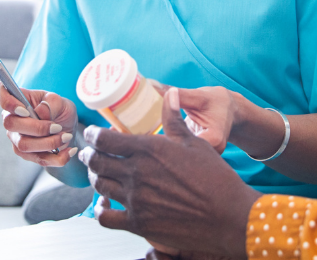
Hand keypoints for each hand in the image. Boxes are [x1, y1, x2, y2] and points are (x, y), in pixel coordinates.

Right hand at [0, 82, 78, 166]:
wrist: (67, 128)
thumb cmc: (59, 110)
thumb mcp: (60, 101)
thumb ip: (51, 103)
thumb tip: (40, 114)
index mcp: (17, 100)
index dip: (6, 101)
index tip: (25, 109)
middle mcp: (11, 118)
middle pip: (10, 124)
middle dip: (37, 128)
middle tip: (57, 127)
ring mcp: (16, 138)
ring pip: (23, 145)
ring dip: (49, 143)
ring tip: (65, 137)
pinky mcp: (26, 154)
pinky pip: (38, 159)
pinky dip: (57, 157)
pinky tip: (69, 151)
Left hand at [82, 88, 259, 257]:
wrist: (228, 215)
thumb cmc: (215, 177)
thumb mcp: (194, 143)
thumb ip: (174, 119)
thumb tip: (170, 94)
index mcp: (148, 149)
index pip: (104, 138)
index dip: (94, 135)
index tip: (93, 134)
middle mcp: (136, 173)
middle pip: (96, 161)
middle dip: (89, 155)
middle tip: (89, 154)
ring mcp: (135, 199)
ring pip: (99, 185)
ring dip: (95, 178)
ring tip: (98, 175)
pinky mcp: (138, 223)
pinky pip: (105, 217)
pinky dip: (100, 210)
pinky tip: (105, 205)